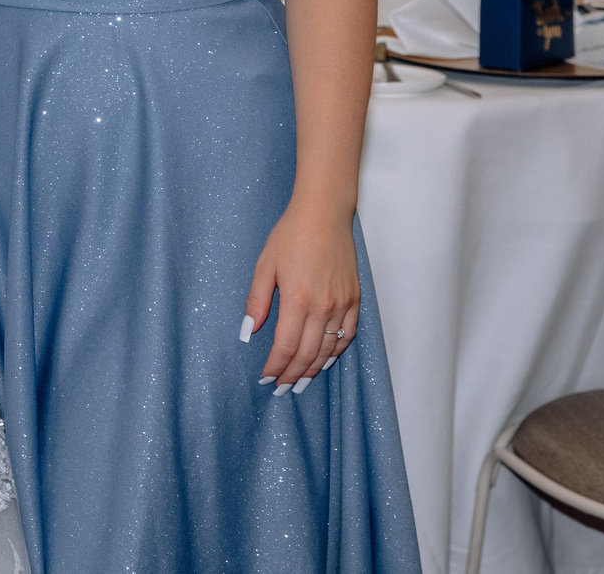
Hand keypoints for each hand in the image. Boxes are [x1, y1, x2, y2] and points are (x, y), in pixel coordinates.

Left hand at [244, 199, 359, 396]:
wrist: (323, 213)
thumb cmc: (290, 235)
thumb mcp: (264, 265)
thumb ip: (257, 301)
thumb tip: (248, 332)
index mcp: (297, 299)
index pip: (286, 346)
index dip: (275, 367)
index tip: (266, 379)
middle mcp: (323, 306)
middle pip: (308, 353)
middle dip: (293, 375)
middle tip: (281, 389)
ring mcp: (342, 303)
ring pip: (329, 348)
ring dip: (314, 369)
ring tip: (300, 383)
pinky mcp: (355, 298)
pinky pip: (348, 333)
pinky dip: (336, 351)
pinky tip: (325, 360)